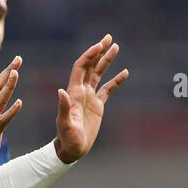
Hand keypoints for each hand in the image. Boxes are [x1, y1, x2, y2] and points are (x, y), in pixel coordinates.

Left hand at [54, 34, 128, 162]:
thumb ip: (64, 108)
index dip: (89, 55)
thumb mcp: (65, 124)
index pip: (81, 67)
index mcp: (74, 92)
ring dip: (107, 60)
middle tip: (109, 37)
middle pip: (90, 65)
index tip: (100, 45)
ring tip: (116, 47)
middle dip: (99, 51)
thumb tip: (62, 91)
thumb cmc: (67, 139)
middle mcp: (81, 91)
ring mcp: (90, 97)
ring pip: (99, 74)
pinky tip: (125, 72)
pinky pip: (108, 89)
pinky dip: (116, 80)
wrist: (72, 149)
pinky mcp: (98, 105)